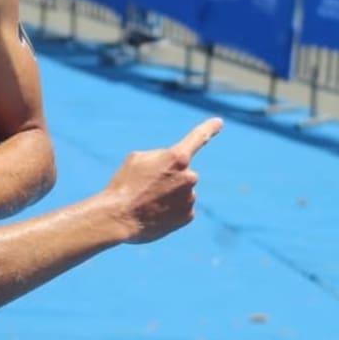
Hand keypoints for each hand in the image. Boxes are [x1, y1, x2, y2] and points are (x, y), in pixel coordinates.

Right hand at [104, 117, 222, 243]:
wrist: (119, 217)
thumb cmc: (125, 184)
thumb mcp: (138, 159)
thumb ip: (159, 157)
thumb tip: (170, 166)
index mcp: (177, 157)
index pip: (198, 138)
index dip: (209, 128)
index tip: (219, 122)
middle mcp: (189, 177)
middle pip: (182, 172)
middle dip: (170, 176)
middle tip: (148, 185)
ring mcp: (190, 198)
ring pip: (181, 191)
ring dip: (168, 193)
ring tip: (147, 200)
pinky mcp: (188, 216)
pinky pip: (182, 207)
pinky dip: (170, 209)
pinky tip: (154, 212)